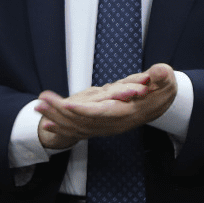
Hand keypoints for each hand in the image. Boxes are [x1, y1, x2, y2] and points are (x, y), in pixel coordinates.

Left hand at [35, 63, 176, 148]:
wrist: (163, 104)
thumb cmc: (161, 87)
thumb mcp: (166, 78)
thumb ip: (162, 76)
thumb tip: (159, 72)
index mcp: (128, 112)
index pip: (104, 113)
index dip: (86, 111)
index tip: (68, 105)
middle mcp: (115, 124)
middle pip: (85, 121)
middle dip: (61, 113)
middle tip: (40, 103)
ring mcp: (108, 127)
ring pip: (79, 126)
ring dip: (57, 119)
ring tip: (38, 108)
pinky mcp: (102, 126)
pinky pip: (80, 130)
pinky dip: (63, 127)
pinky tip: (47, 124)